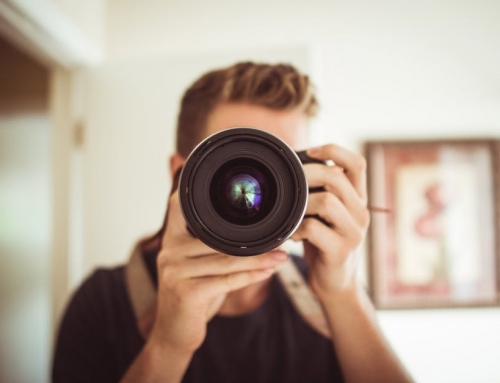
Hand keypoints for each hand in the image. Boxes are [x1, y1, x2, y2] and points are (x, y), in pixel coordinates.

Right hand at [148, 191, 287, 354]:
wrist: (174, 334)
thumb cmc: (193, 296)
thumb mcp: (197, 266)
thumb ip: (211, 246)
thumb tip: (251, 233)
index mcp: (171, 239)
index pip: (181, 206)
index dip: (199, 192)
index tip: (233, 188)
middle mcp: (169, 251)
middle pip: (219, 240)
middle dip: (253, 242)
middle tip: (280, 239)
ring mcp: (175, 272)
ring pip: (226, 260)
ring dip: (259, 259)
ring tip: (281, 256)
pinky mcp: (186, 292)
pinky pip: (227, 281)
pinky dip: (251, 277)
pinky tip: (268, 272)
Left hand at [291, 144, 369, 299]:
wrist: (335, 281)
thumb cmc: (325, 241)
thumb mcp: (327, 213)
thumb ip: (320, 192)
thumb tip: (293, 165)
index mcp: (358, 198)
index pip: (357, 163)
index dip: (335, 150)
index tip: (311, 150)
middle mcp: (361, 212)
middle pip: (337, 177)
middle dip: (308, 174)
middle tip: (289, 183)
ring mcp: (353, 232)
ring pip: (327, 201)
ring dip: (302, 203)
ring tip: (291, 213)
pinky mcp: (341, 250)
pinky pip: (314, 229)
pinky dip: (297, 228)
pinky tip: (291, 235)